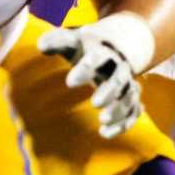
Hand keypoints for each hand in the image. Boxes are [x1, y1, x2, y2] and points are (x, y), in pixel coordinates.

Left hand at [38, 14, 154, 138]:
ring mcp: (127, 84)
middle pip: (119, 79)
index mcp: (103, 52)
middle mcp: (119, 68)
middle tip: (95, 103)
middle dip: (109, 91)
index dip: (86, 69)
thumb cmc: (84, 48)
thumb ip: (57, 41)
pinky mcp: (130, 99)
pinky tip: (104, 133)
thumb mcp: (72, 41)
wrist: (110, 48)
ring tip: (103, 120)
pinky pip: (133, 112)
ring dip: (119, 109)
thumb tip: (41, 45)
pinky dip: (123, 124)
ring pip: (130, 97)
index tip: (70, 82)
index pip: (98, 58)